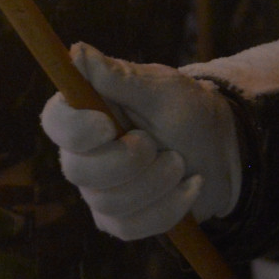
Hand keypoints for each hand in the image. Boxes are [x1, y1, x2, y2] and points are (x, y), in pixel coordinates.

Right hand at [38, 42, 241, 240]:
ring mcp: (99, 190)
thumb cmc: (188, 112)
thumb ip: (120, 77)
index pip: (55, 122)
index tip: (109, 126)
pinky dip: (167, 209)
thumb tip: (77, 50)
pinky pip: (129, 227)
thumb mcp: (161, 89)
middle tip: (158, 145)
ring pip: (107, 202)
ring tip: (180, 163)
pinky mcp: (120, 220)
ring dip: (155, 184)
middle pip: (77, 170)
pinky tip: (188, 189)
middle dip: (127, 162)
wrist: (224, 152)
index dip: (75, 130)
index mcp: (87, 112)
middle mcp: (84, 152)